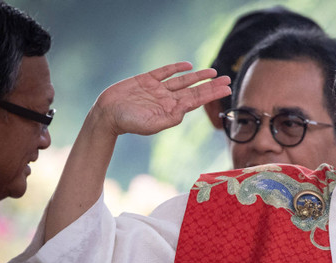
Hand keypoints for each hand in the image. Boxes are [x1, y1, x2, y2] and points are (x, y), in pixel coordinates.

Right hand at [89, 62, 230, 135]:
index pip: (197, 100)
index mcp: (172, 110)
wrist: (107, 114)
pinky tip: (188, 65)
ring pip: (183, 81)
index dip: (212, 94)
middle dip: (211, 85)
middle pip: (194, 90)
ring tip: (213, 72)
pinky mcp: (146, 80)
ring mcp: (158, 89)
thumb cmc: (128, 122)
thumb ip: (169, 118)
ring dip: (198, 76)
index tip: (227, 89)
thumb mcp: (151, 124)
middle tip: (228, 79)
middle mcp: (168, 99)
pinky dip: (176, 68)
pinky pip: (164, 72)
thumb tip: (184, 111)